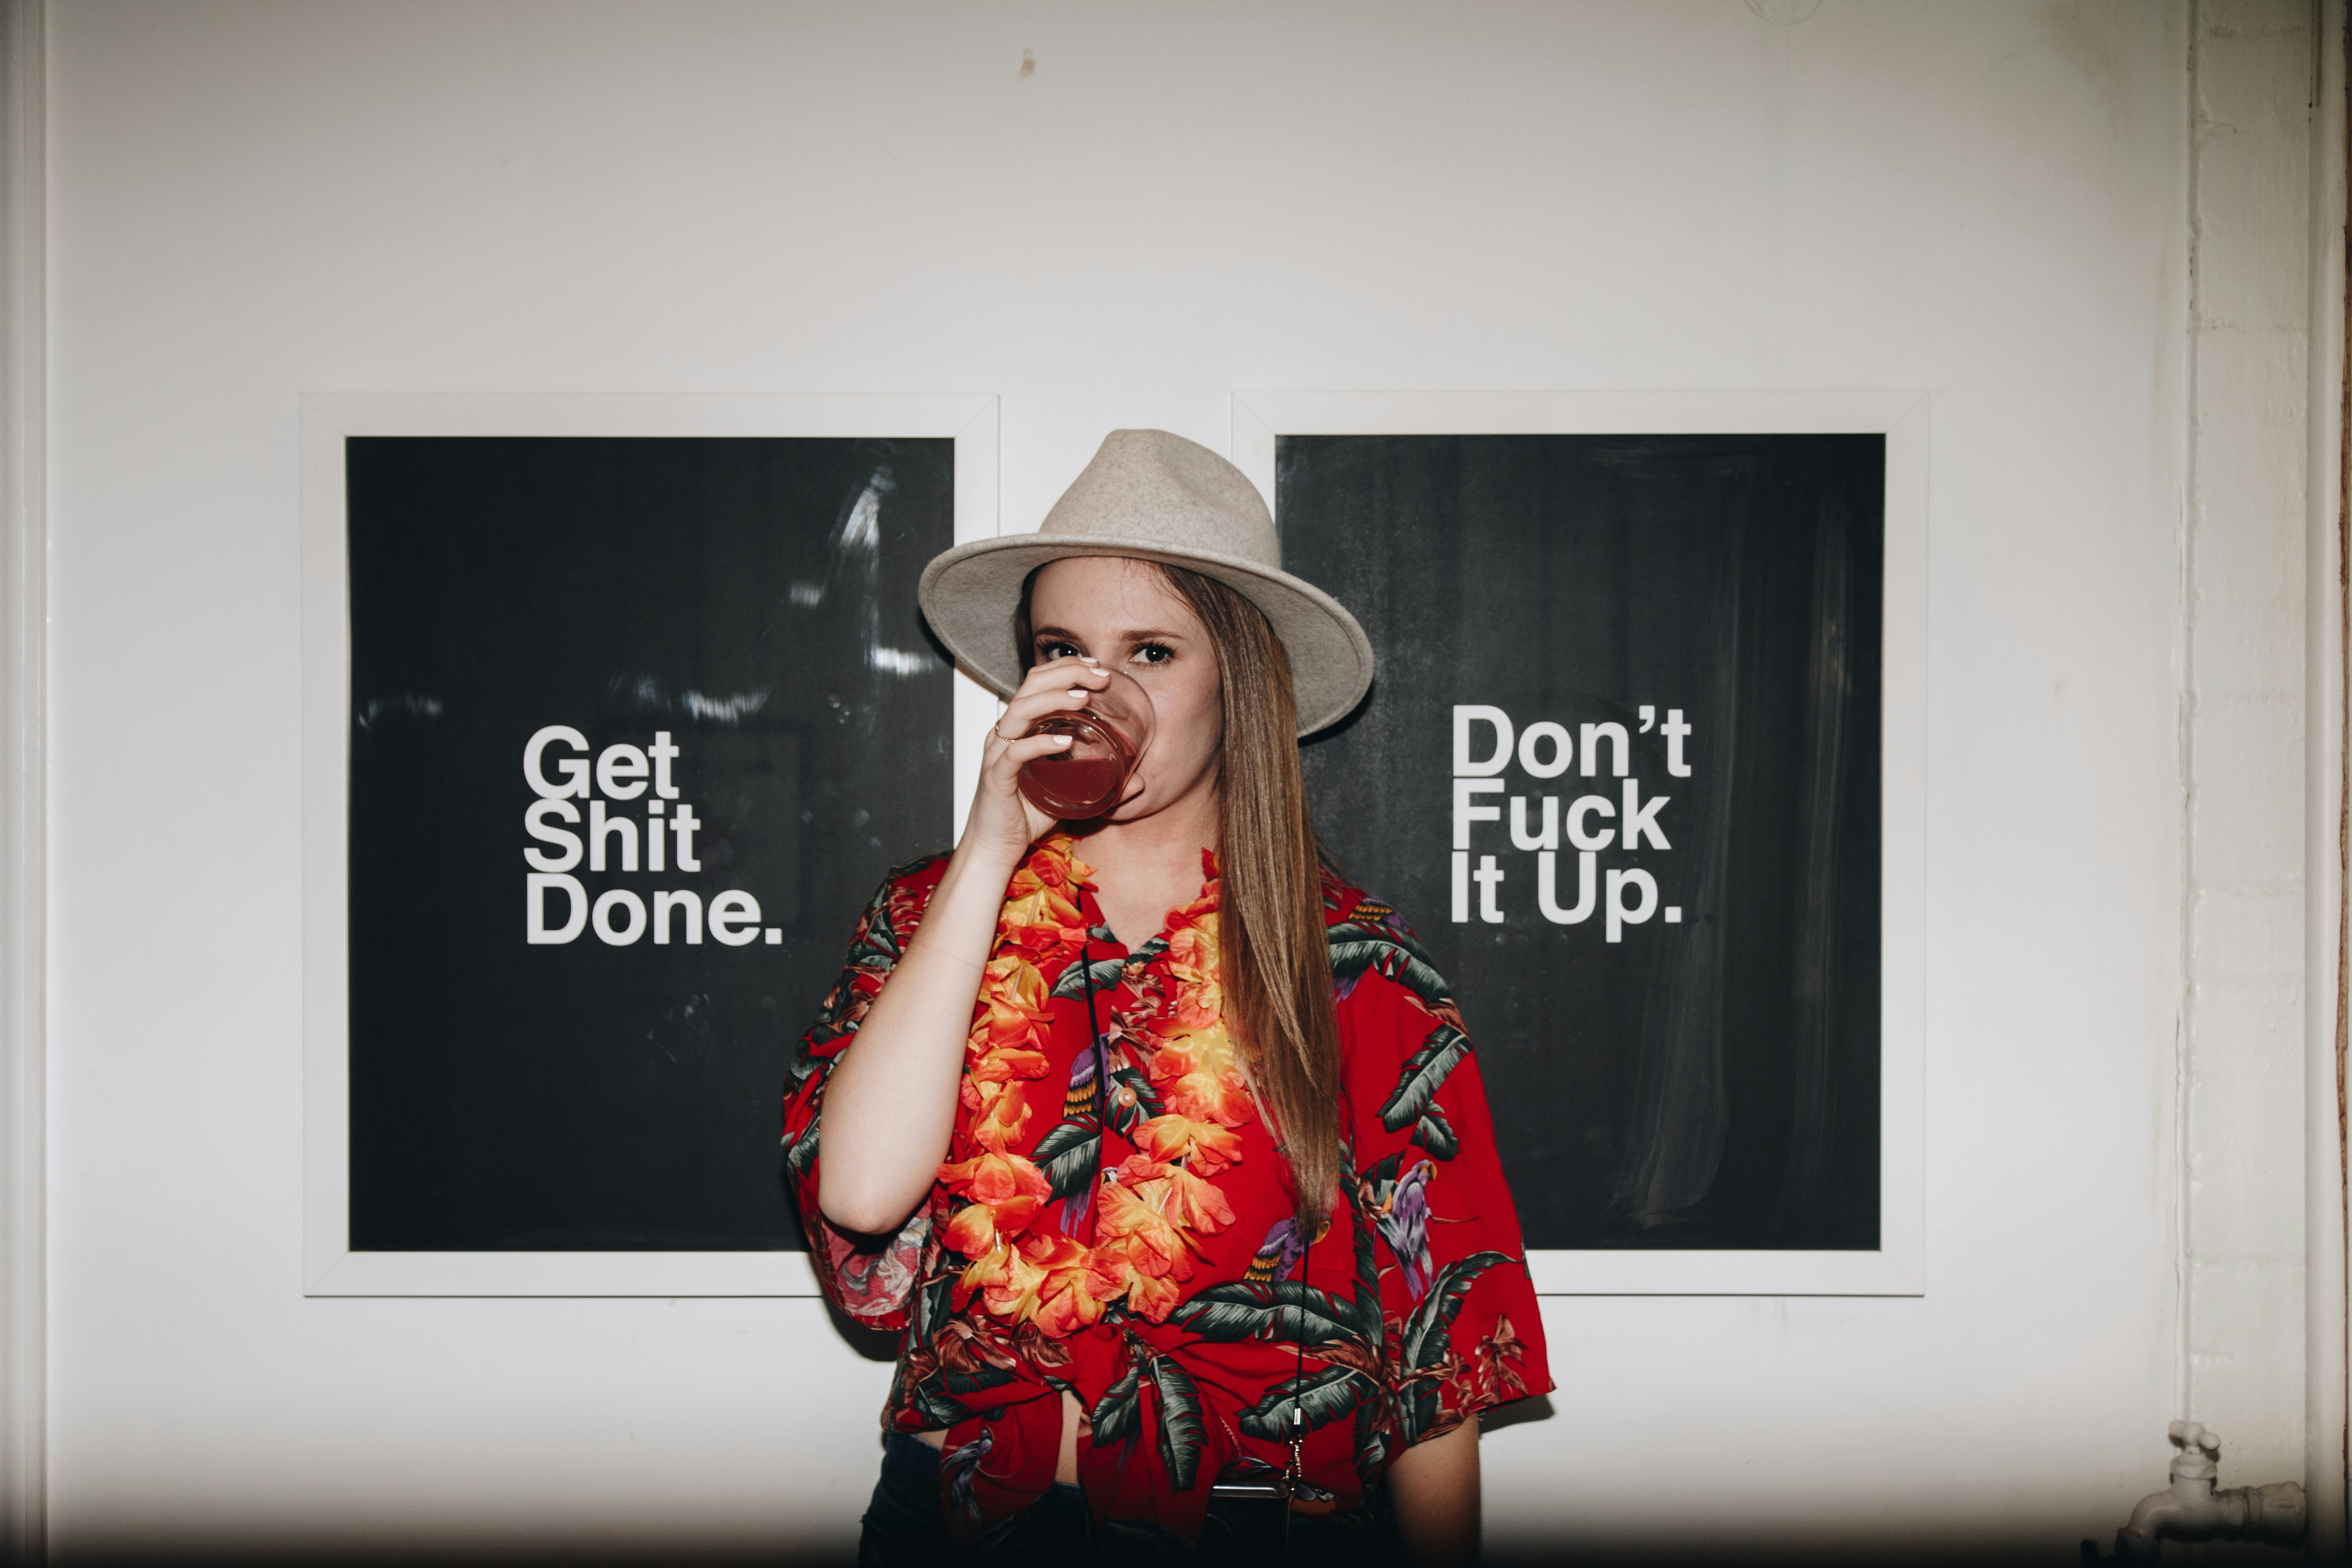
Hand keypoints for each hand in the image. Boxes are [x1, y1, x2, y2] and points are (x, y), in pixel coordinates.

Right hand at [959, 656, 1113, 863]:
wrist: (995, 848)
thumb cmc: (1026, 816)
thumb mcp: (1068, 792)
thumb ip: (1100, 783)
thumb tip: (1139, 781)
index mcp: (1020, 729)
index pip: (1038, 683)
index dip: (1066, 668)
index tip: (1097, 667)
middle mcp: (1005, 735)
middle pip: (1029, 686)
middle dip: (1066, 673)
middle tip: (1098, 675)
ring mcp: (998, 754)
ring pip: (1020, 711)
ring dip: (1054, 699)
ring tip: (1083, 698)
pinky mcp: (996, 778)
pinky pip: (1015, 754)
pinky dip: (1040, 744)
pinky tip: (1065, 741)